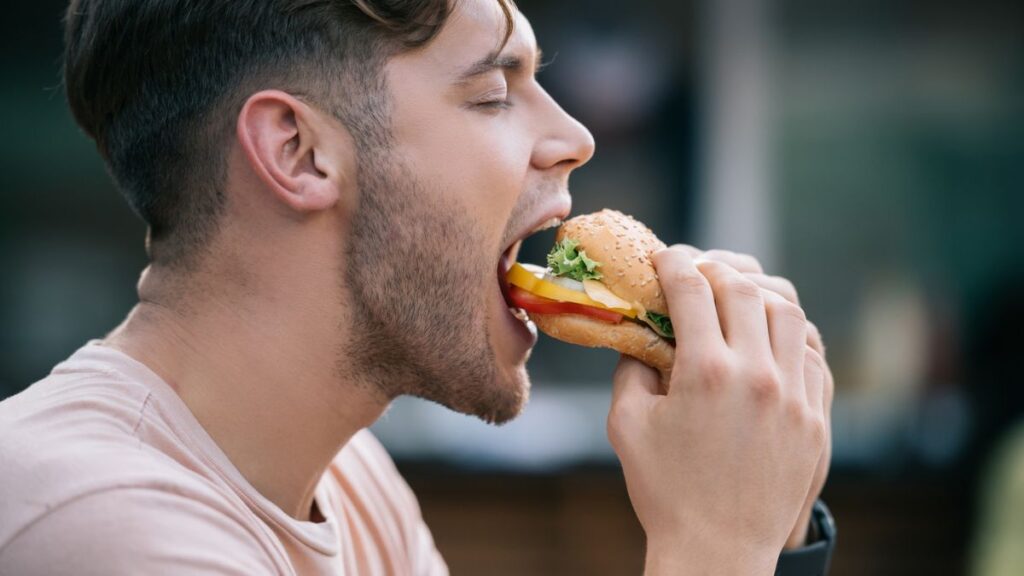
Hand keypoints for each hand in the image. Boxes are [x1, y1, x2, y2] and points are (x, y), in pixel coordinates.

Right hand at [608, 246, 827, 574]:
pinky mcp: (816, 419)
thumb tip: (639, 333)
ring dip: (759, 294)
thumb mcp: (627, 424)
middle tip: (697, 273)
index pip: (691, 290)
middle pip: (744, 289)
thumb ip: (631, 368)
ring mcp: (794, 396)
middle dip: (716, 270)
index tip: (664, 257)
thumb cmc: (664, 490)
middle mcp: (757, 375)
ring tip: (737, 297)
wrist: (719, 550)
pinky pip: (813, 354)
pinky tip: (769, 337)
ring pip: (789, 313)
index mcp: (705, 372)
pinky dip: (789, 334)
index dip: (673, 263)